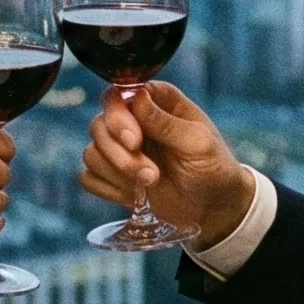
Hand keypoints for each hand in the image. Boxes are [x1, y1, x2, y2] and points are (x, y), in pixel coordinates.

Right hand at [80, 81, 253, 246]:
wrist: (213, 207)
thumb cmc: (213, 167)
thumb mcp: (198, 143)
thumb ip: (166, 122)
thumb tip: (137, 97)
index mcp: (156, 101)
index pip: (117, 96)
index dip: (119, 118)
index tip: (136, 142)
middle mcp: (134, 121)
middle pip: (98, 125)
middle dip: (120, 153)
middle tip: (151, 173)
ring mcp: (121, 149)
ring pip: (91, 152)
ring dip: (118, 173)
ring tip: (151, 182)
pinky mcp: (114, 176)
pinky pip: (89, 177)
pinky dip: (108, 188)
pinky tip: (134, 194)